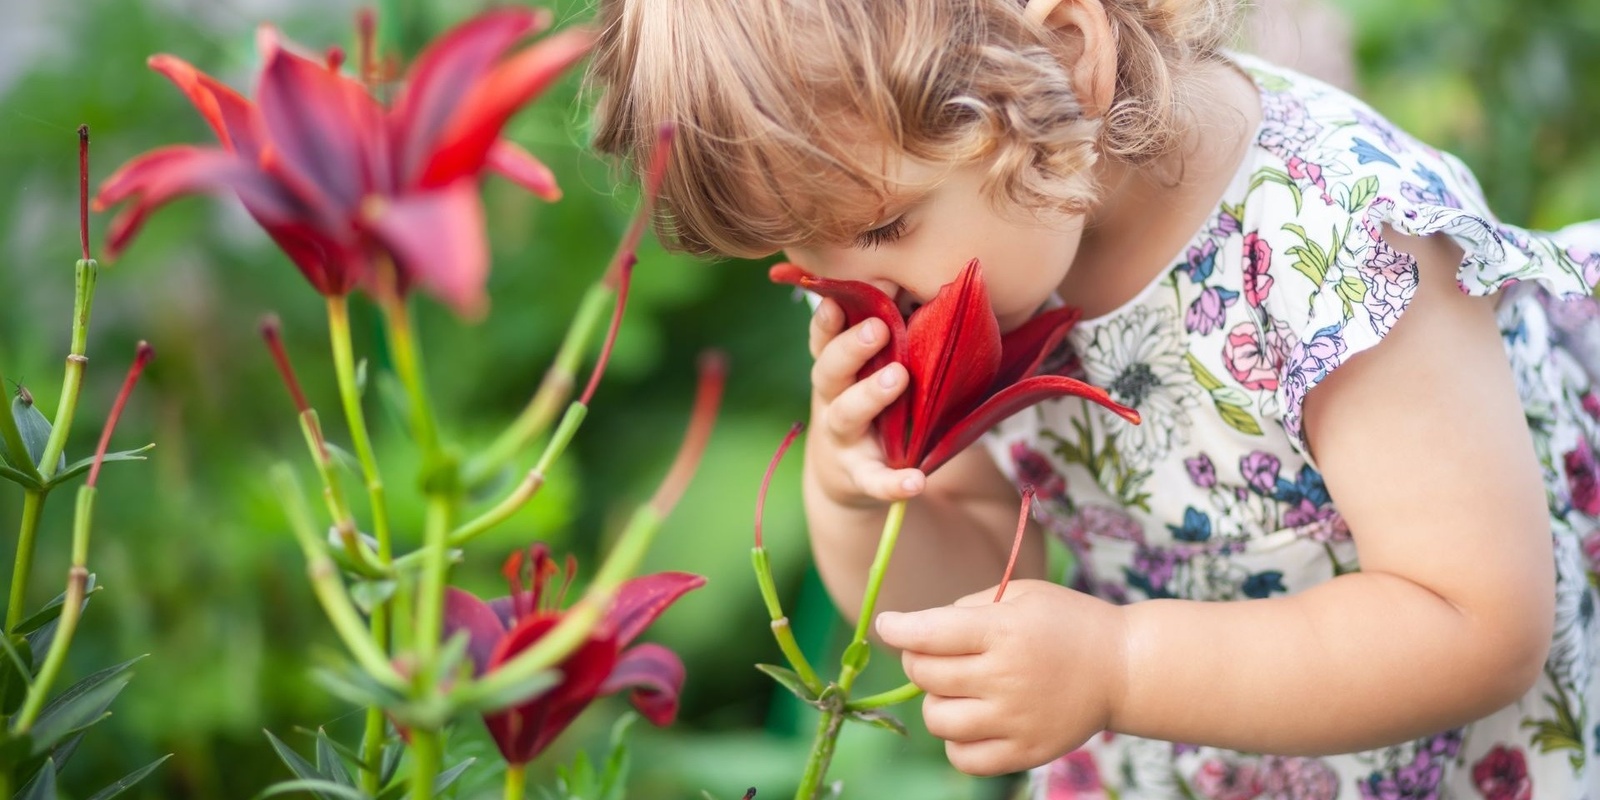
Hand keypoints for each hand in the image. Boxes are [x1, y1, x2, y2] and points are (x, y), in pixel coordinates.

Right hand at [805, 298, 924, 507]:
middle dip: (850, 348)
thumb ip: (883, 338)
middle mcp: (831, 400)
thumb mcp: (864, 372)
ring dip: (869, 395)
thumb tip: (913, 285)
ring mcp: (843, 440)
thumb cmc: (866, 405)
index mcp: (835, 369)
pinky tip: (916, 481)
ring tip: (898, 378)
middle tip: (876, 330)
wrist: (841, 474)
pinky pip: (874, 481)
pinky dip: (894, 482)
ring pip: (846, 415)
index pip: (824, 338)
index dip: (827, 318)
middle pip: (829, 370)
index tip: (838, 297)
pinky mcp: (860, 477)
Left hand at [875, 580, 1127, 775]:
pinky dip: (955, 741)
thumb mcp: (1022, 594)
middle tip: (935, 653)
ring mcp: (1015, 720)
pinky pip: (963, 758)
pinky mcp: (1026, 752)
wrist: (1124, 668)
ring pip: (937, 718)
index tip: (887, 625)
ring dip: (936, 700)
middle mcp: (1006, 678)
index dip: (897, 628)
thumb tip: (920, 631)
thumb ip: (968, 608)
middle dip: (917, 660)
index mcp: (1004, 631)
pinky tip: (971, 720)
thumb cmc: (1067, 622)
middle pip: (925, 675)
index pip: (928, 633)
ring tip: (958, 688)